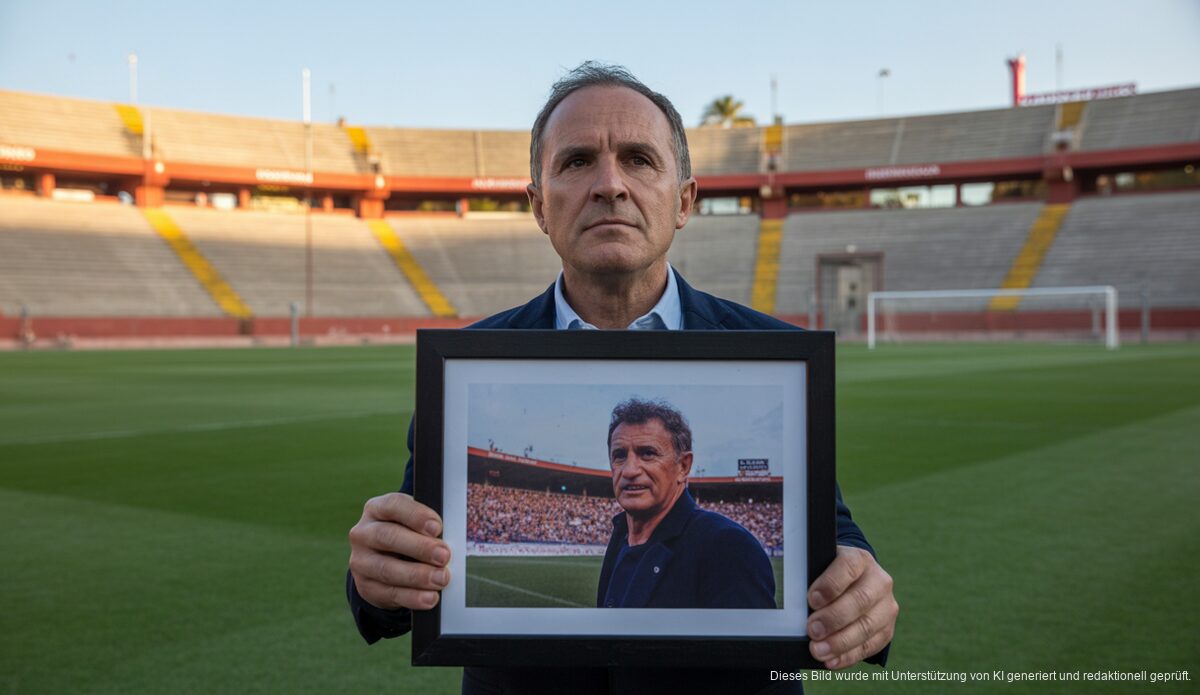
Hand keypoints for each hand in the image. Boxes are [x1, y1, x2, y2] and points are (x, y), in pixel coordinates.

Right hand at [348, 492, 451, 609]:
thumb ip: (428, 527)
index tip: (437, 527)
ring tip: (441, 579)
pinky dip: (412, 597)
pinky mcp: (366, 587)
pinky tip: (430, 598)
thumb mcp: (413, 524)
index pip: (393, 506)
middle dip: (420, 547)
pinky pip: (389, 593)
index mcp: (376, 509)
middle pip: (388, 537)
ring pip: (387, 569)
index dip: (416, 516)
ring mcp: (361, 561)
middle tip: (444, 556)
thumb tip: (453, 536)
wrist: (382, 563)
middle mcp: (363, 533)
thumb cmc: (406, 535)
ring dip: (417, 576)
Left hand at [807, 545, 897, 669]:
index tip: (812, 600)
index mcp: (860, 559)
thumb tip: (797, 606)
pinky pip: (870, 646)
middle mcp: (879, 581)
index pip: (848, 567)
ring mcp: (887, 606)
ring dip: (840, 642)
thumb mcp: (822, 568)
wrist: (856, 584)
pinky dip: (849, 656)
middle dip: (833, 618)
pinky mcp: (887, 629)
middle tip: (812, 630)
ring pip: (867, 626)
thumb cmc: (830, 577)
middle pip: (860, 600)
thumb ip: (812, 580)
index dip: (830, 584)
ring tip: (818, 651)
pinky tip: (831, 661)